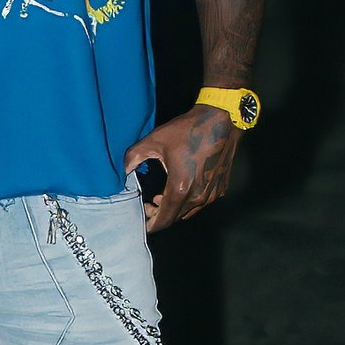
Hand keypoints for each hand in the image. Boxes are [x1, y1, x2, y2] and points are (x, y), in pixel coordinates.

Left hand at [124, 106, 238, 234]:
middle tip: (148, 203)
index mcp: (180, 188)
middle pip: (174, 218)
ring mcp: (212, 193)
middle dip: (159, 214)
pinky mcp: (221, 188)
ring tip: (162, 195)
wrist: (221, 119)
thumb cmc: (189, 129)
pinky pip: (201, 202)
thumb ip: (133, 157)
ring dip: (174, 207)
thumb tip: (122, 172)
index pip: (163, 220)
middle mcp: (198, 196)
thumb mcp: (154, 140)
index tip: (141, 219)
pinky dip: (188, 200)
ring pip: (188, 211)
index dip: (150, 224)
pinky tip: (182, 186)